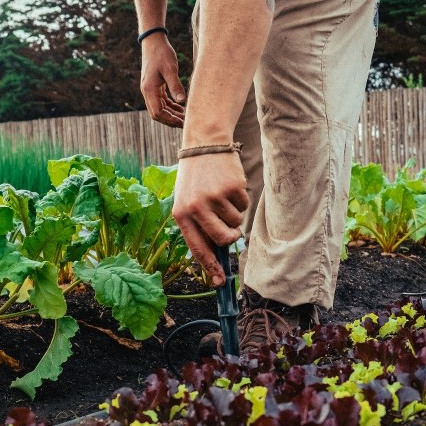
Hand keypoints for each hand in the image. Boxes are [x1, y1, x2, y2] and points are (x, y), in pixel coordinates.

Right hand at [140, 35, 185, 126]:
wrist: (153, 41)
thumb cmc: (162, 53)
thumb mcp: (170, 69)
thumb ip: (175, 85)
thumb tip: (182, 101)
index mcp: (149, 90)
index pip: (157, 112)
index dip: (169, 120)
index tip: (182, 122)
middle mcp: (148, 92)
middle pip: (157, 113)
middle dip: (171, 120)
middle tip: (186, 123)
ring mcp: (150, 89)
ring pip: (160, 108)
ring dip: (172, 114)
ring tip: (186, 118)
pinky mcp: (155, 86)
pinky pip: (162, 101)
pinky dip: (171, 106)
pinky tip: (181, 108)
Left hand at [172, 152, 248, 285]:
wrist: (204, 144)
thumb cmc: (195, 178)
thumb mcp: (186, 201)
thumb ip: (197, 226)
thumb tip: (215, 255)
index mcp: (181, 214)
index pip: (197, 247)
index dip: (209, 266)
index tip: (219, 281)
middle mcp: (197, 207)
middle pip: (222, 239)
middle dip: (230, 238)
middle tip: (231, 231)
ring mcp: (215, 197)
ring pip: (236, 223)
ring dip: (234, 214)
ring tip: (222, 195)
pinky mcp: (233, 187)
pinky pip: (244, 206)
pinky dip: (240, 200)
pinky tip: (228, 185)